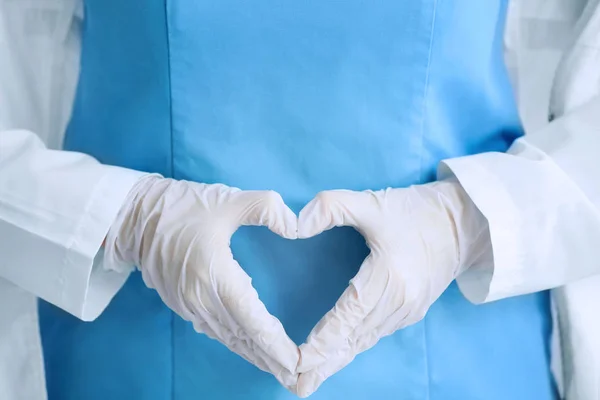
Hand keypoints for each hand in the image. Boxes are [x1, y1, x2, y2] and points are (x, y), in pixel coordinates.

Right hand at [104, 176, 299, 389]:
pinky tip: (249, 349)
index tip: (296, 361)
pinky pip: (215, 331)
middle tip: (296, 377)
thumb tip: (296, 227)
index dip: (274, 343)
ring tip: (278, 370)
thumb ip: (267, 208)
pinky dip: (236, 343)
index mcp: (214, 275)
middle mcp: (201, 299)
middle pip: (242, 338)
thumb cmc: (182, 206)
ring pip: (228, 338)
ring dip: (254, 355)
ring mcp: (190, 305)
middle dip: (270, 359)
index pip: (251, 319)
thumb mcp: (229, 199)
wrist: (133, 217)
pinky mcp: (182, 305)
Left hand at [294, 180, 488, 396]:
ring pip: (365, 341)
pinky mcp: (411, 312)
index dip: (324, 340)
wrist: (462, 224)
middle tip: (297, 386)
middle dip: (325, 363)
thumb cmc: (414, 211)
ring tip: (310, 380)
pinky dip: (354, 347)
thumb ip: (330, 208)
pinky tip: (339, 356)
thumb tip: (295, 226)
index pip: (348, 315)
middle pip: (355, 338)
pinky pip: (376, 335)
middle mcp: (400, 303)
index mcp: (390, 278)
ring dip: (338, 360)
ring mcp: (407, 311)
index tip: (300, 361)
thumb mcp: (371, 201)